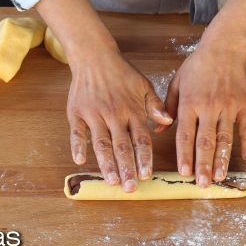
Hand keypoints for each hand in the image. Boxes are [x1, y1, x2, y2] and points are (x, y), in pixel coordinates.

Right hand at [36, 0, 172, 192]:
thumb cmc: (122, 74)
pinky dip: (77, 146)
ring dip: (106, 163)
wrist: (94, 57)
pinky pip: (77, 132)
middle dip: (126, 168)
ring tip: (111, 181)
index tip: (146, 175)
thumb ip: (155, 105)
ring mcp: (94, 115)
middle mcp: (114, 115)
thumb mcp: (144, 86)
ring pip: (101, 143)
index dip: (143, 158)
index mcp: (132, 110)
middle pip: (121, 146)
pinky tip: (79, 160)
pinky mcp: (77, 113)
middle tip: (130, 188)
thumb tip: (168, 121)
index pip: (140, 139)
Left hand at [164, 45, 245, 186]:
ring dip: (223, 159)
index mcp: (190, 103)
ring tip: (221, 177)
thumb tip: (158, 132)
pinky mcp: (245, 105)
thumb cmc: (197, 66)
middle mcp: (209, 107)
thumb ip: (167, 108)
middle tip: (203, 184)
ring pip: (226, 138)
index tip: (184, 173)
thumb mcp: (176, 83)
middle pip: (206, 141)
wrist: (224, 48)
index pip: (185, 134)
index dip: (184, 155)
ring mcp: (229, 106)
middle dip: (204, 165)